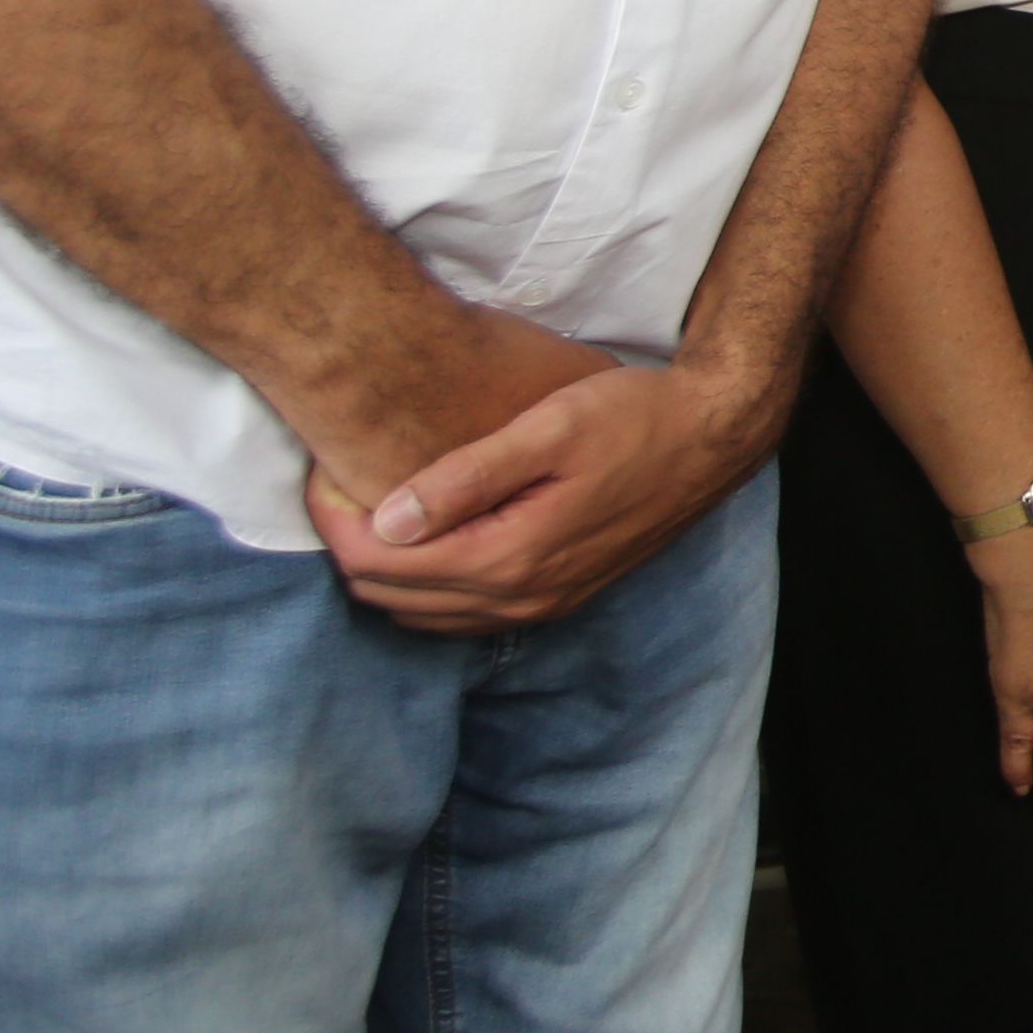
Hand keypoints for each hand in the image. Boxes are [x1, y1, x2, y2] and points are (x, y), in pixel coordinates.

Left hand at [314, 344, 776, 631]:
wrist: (713, 437)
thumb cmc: (633, 417)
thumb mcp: (548, 428)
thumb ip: (466, 477)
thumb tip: (385, 519)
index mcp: (510, 556)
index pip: (380, 561)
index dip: (333, 519)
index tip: (320, 472)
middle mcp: (520, 598)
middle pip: (389, 596)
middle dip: (349, 546)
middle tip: (336, 484)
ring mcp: (541, 605)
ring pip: (421, 614)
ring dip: (385, 570)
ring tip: (370, 508)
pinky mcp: (557, 598)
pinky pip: (462, 615)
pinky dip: (425, 585)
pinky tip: (425, 537)